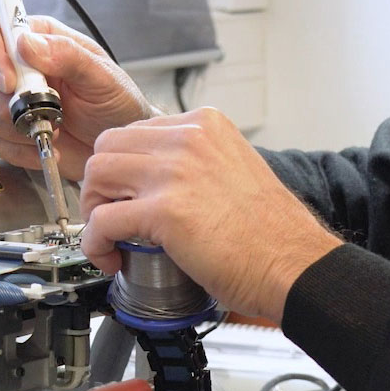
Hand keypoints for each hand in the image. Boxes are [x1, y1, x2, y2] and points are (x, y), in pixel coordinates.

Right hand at [0, 16, 159, 179]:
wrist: (118, 146)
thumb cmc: (116, 104)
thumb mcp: (102, 76)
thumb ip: (67, 55)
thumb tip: (27, 44)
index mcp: (38, 40)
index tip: (10, 82)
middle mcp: (16, 66)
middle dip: (6, 101)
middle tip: (45, 112)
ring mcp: (9, 99)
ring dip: (14, 126)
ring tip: (52, 128)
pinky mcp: (7, 130)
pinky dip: (18, 148)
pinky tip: (44, 144)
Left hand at [79, 107, 342, 322]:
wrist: (294, 265)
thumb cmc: (272, 232)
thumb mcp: (235, 170)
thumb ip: (198, 163)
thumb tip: (161, 181)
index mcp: (206, 125)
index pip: (136, 132)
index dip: (123, 168)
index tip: (127, 195)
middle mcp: (189, 137)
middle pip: (108, 146)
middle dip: (101, 186)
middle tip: (112, 217)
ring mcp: (175, 170)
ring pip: (96, 174)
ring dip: (95, 210)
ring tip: (112, 237)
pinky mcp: (165, 210)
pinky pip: (102, 220)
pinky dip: (96, 244)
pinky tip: (112, 258)